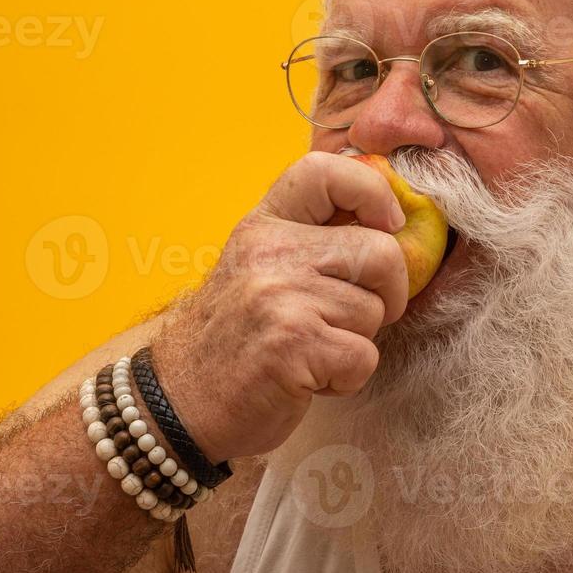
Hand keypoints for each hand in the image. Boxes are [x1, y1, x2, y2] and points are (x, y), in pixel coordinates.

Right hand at [149, 151, 409, 461]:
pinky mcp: (293, 343)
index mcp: (264, 225)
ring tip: (314, 351)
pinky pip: (363, 356)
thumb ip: (312, 241)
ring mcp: (280, 295)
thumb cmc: (235, 339)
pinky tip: (310, 379)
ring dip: (357, 342)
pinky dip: (347, 378)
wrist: (178, 401)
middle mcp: (270, 251)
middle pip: (381, 252)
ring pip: (375, 310)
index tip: (387, 224)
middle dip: (387, 293)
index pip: (326, 171)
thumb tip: (394, 224)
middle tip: (355, 318)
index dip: (373, 191)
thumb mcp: (261, 269)